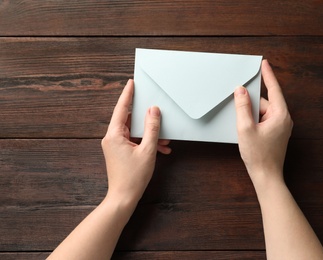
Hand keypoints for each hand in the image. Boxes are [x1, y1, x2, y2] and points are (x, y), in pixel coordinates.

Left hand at [101, 79, 170, 206]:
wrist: (123, 198)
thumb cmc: (133, 177)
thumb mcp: (148, 150)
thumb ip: (152, 128)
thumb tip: (153, 111)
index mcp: (114, 135)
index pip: (122, 109)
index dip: (128, 95)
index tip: (131, 83)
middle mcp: (112, 138)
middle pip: (129, 120)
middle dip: (146, 120)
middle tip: (157, 112)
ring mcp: (115, 146)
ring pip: (134, 132)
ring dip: (149, 134)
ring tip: (164, 140)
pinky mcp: (120, 152)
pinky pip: (134, 141)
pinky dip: (146, 143)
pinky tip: (160, 149)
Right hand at [234, 60, 292, 185]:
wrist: (266, 177)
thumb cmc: (258, 155)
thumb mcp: (245, 128)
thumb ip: (243, 107)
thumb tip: (241, 91)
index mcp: (280, 115)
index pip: (274, 89)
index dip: (268, 75)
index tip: (264, 63)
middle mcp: (284, 119)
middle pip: (265, 102)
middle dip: (251, 105)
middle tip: (242, 117)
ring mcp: (281, 127)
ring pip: (263, 112)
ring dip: (251, 116)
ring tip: (245, 130)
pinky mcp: (276, 133)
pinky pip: (264, 120)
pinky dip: (254, 122)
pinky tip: (248, 131)